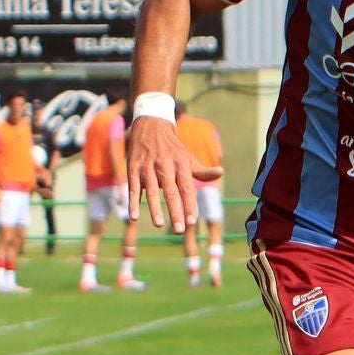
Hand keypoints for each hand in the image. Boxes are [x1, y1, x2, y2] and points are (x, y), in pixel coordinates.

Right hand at [127, 116, 220, 232]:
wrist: (151, 126)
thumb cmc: (173, 149)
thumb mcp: (188, 158)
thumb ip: (201, 171)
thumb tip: (220, 173)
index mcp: (181, 164)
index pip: (187, 189)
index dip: (190, 205)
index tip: (192, 221)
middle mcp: (165, 166)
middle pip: (171, 192)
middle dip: (175, 211)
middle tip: (180, 229)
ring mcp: (148, 167)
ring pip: (152, 190)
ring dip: (155, 208)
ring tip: (159, 224)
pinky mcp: (133, 168)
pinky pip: (133, 187)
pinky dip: (133, 201)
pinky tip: (134, 216)